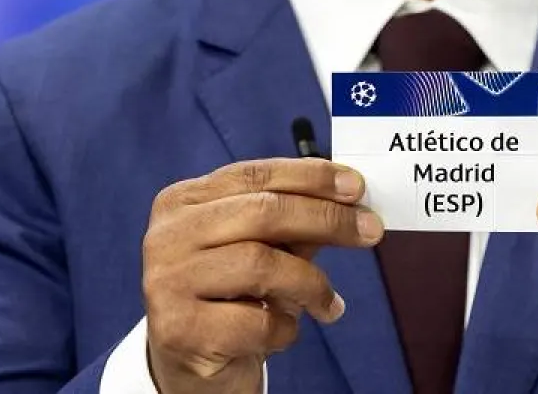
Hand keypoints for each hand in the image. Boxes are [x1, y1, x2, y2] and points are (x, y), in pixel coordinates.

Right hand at [142, 158, 383, 393]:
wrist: (188, 363)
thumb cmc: (230, 294)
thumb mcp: (259, 247)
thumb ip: (293, 221)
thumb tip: (351, 198)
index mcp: (183, 201)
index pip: (255, 175)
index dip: (311, 176)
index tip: (357, 186)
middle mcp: (167, 235)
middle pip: (263, 212)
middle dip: (327, 219)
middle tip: (371, 231)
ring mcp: (167, 281)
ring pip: (262, 264)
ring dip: (311, 283)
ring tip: (331, 303)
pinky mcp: (179, 329)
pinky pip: (256, 320)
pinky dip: (285, 327)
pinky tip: (284, 331)